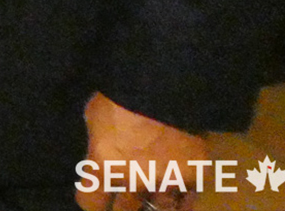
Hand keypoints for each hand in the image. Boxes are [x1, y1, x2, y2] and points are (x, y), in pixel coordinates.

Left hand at [76, 92, 206, 210]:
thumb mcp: (95, 116)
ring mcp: (165, 180)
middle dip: (123, 208)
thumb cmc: (119, 95)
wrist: (162, 87)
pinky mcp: (194, 175)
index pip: (90, 201)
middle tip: (125, 202)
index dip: (91, 201)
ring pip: (161, 210)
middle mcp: (133, 180)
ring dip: (155, 206)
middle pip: (125, 210)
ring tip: (151, 199)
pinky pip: (188, 200)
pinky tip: (178, 202)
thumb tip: (103, 147)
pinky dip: (183, 203)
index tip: (94, 197)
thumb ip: (98, 139)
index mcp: (103, 165)